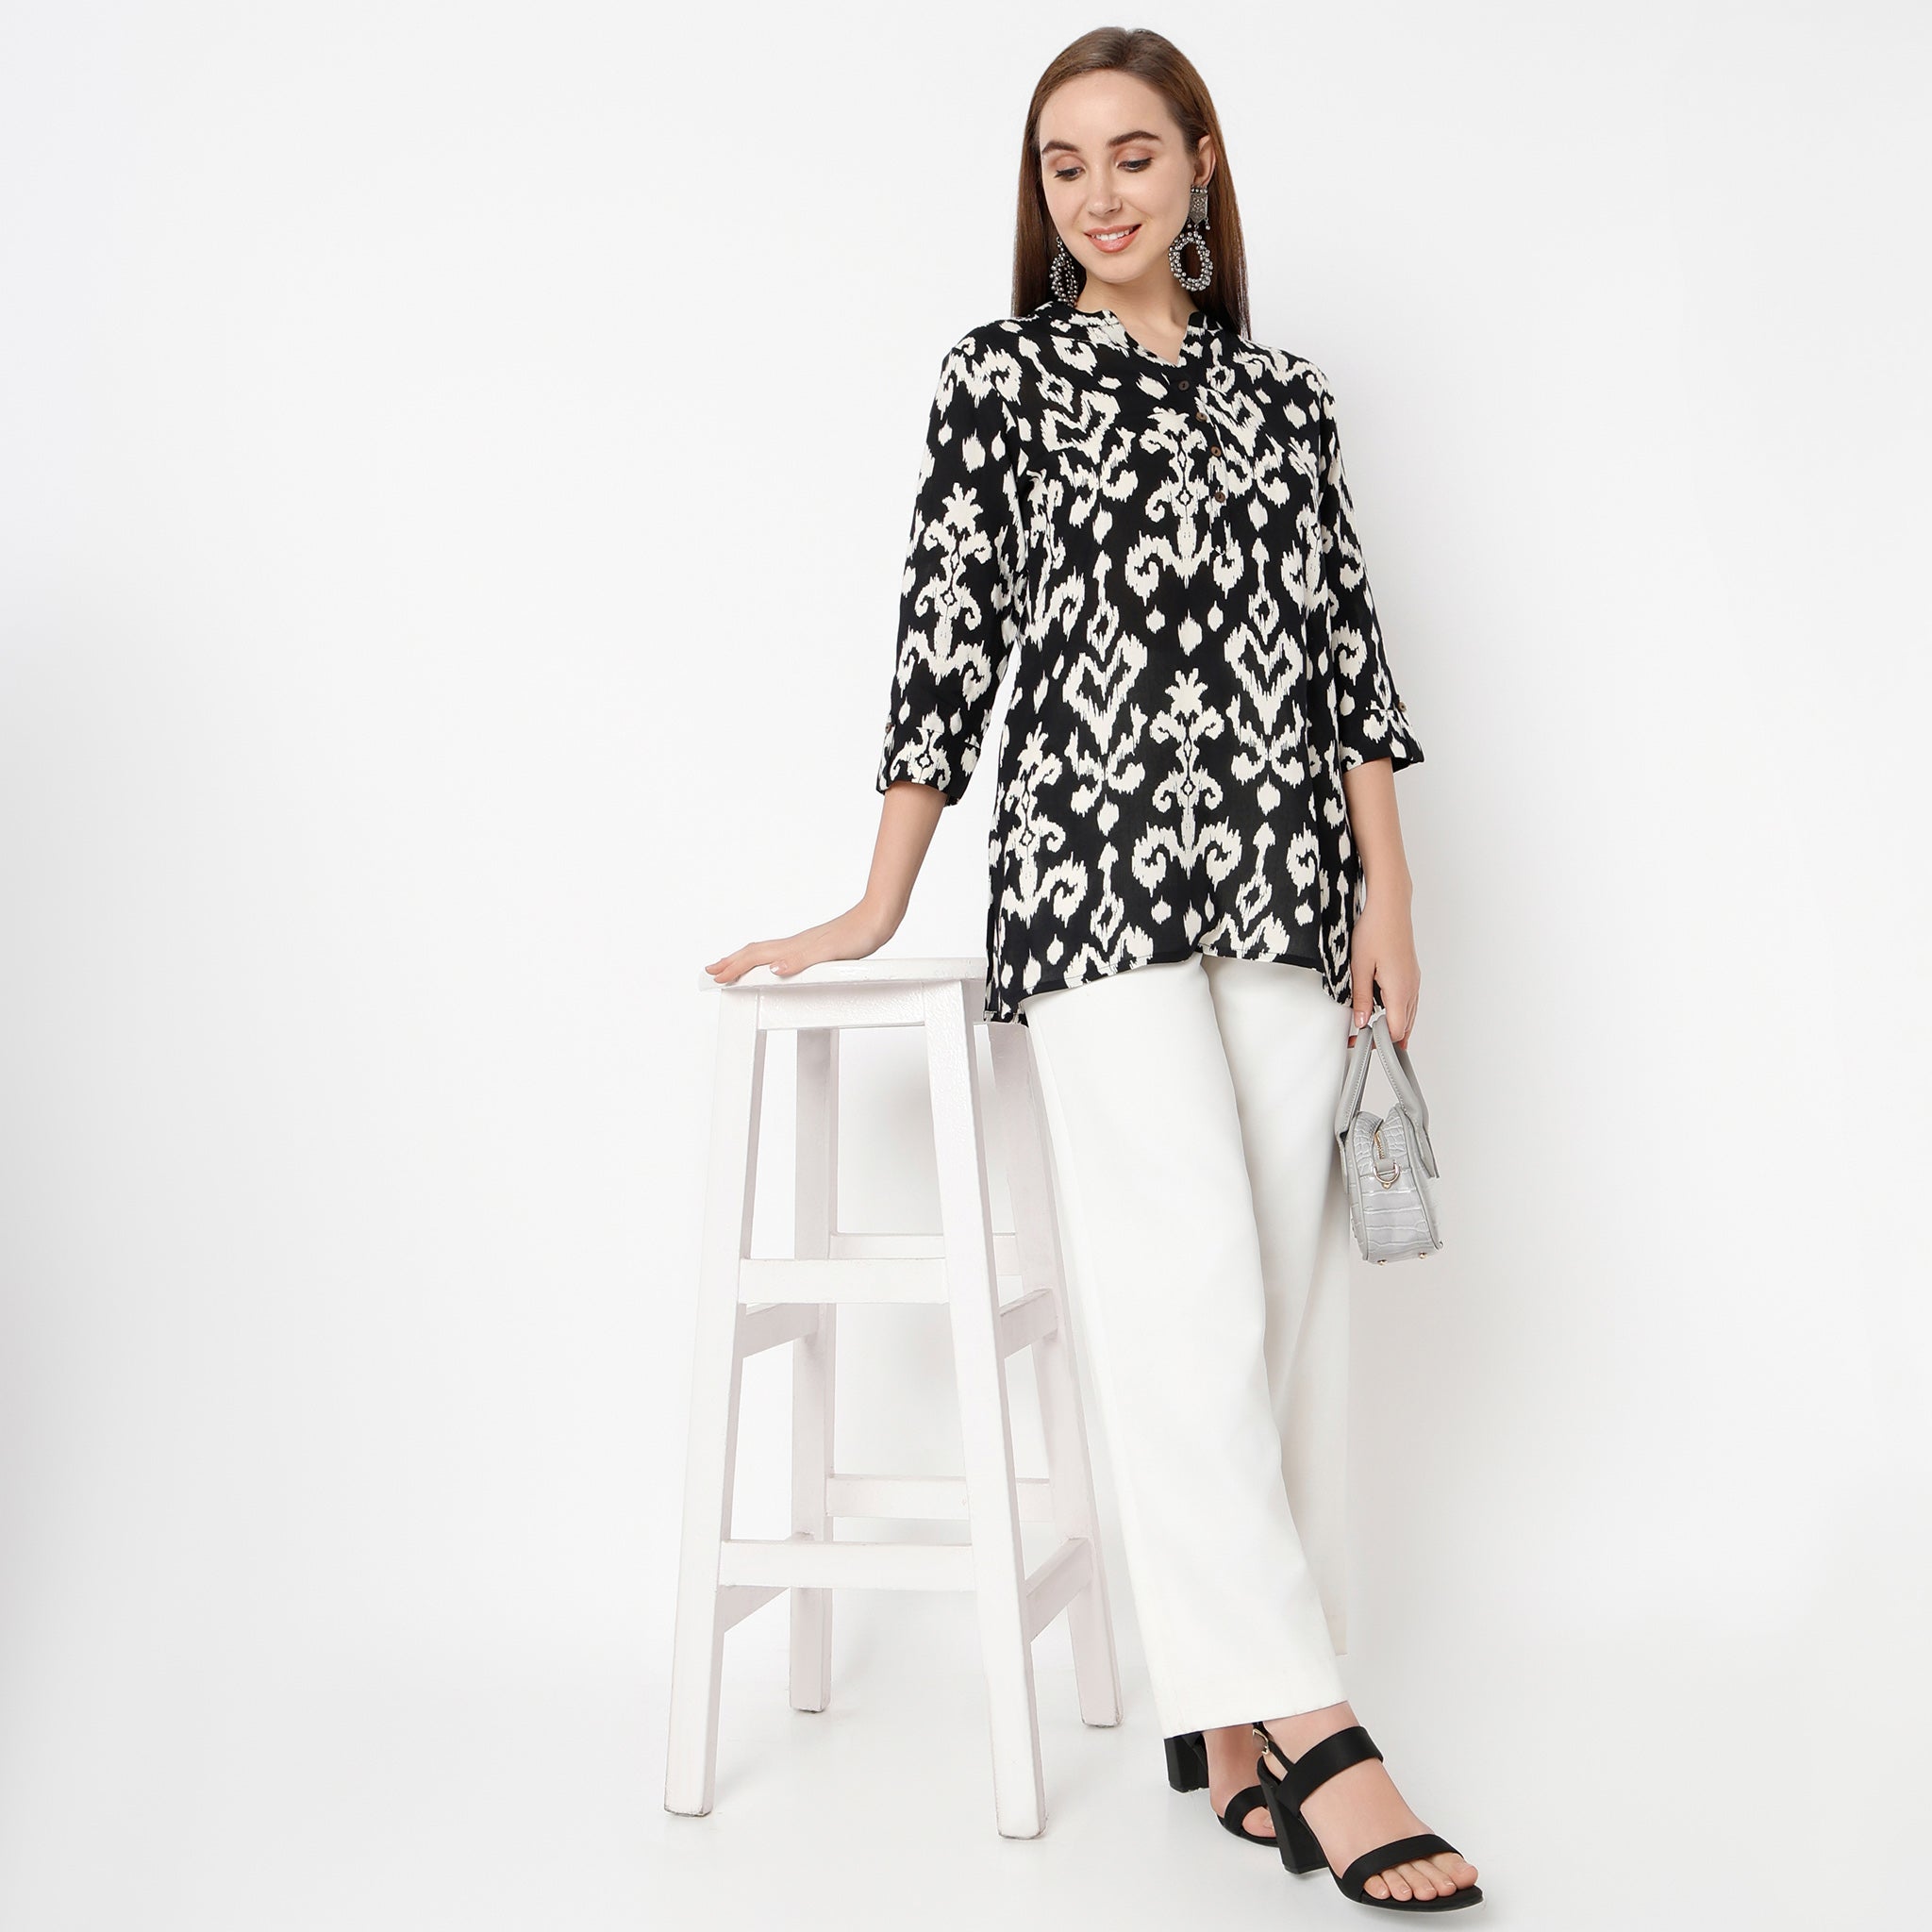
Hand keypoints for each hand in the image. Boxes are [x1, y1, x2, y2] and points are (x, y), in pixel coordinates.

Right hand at [704, 900, 897, 986]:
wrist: (878, 918)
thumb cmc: (858, 935)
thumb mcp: (830, 953)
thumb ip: (800, 961)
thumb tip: (772, 968)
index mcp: (794, 947)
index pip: (755, 958)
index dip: (734, 967)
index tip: (715, 976)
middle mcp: (795, 944)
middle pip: (754, 952)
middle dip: (731, 962)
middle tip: (712, 970)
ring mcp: (804, 944)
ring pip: (766, 952)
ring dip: (746, 959)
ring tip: (733, 965)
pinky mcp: (815, 946)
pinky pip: (781, 953)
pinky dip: (767, 959)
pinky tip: (774, 963)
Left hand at [1348, 886, 1419, 1047]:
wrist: (1390, 906)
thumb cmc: (1375, 930)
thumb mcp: (1359, 967)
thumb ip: (1362, 998)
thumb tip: (1361, 1022)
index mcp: (1400, 990)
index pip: (1395, 1031)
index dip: (1379, 1042)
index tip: (1360, 1043)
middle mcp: (1411, 987)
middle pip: (1404, 1026)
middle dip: (1385, 1039)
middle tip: (1363, 1041)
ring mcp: (1413, 980)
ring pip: (1407, 1014)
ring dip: (1393, 1026)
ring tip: (1374, 1034)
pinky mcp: (1411, 973)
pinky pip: (1408, 1001)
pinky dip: (1398, 1012)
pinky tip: (1385, 1011)